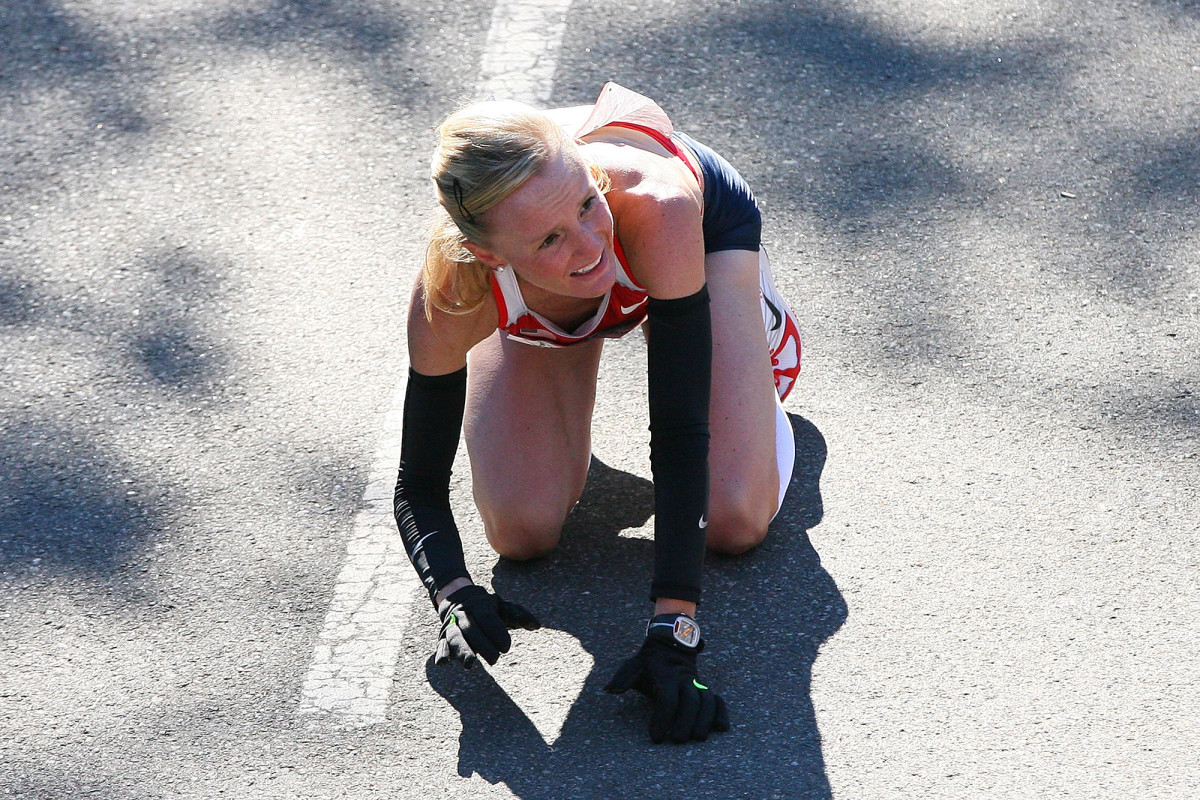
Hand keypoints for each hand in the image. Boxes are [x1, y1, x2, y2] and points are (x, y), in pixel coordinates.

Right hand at [434, 585, 539, 668]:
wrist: (457, 597)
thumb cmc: (487, 607)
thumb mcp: (503, 606)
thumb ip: (519, 615)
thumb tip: (536, 625)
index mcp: (480, 604)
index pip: (487, 617)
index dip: (496, 632)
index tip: (507, 647)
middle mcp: (464, 614)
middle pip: (471, 629)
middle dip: (483, 645)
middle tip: (495, 659)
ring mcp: (452, 624)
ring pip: (455, 637)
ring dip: (462, 651)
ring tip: (470, 665)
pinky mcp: (443, 636)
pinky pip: (441, 644)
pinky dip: (441, 653)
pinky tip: (443, 663)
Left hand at [605, 613, 729, 742]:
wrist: (671, 643)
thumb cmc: (649, 661)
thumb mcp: (634, 664)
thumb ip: (623, 677)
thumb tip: (609, 690)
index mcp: (667, 676)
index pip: (667, 699)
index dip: (662, 719)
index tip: (656, 737)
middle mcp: (685, 679)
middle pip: (691, 701)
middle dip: (686, 722)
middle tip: (678, 740)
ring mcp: (698, 683)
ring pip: (708, 701)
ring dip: (705, 720)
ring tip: (699, 738)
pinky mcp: (706, 688)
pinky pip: (718, 699)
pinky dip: (722, 712)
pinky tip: (721, 727)